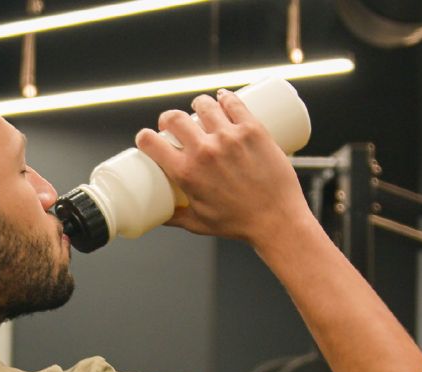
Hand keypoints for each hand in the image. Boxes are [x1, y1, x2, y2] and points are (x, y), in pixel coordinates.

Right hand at [132, 89, 314, 244]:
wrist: (276, 220)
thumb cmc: (239, 224)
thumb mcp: (198, 223)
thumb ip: (175, 218)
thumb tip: (160, 216)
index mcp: (186, 173)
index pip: (150, 142)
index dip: (144, 137)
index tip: (149, 138)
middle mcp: (204, 151)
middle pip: (175, 117)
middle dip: (169, 118)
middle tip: (174, 123)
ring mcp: (229, 137)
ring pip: (205, 104)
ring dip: (198, 104)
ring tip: (201, 108)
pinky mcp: (252, 130)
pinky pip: (234, 103)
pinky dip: (225, 97)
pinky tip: (223, 97)